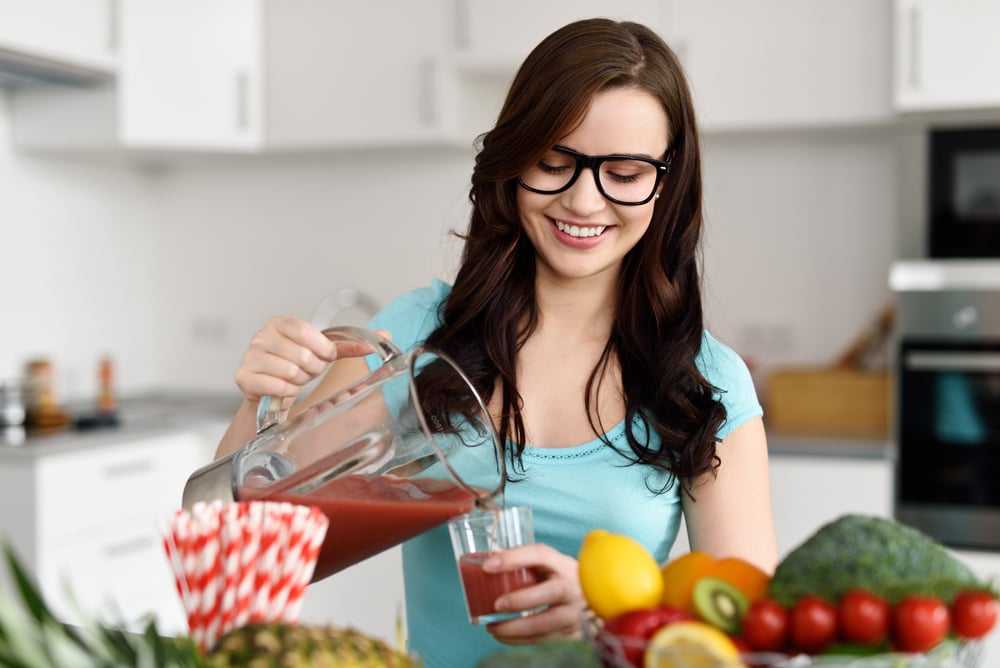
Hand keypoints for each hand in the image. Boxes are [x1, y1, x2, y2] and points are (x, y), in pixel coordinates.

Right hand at [235, 317, 384, 407]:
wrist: (269, 389)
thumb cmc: (296, 365)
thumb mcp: (321, 351)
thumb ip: (351, 344)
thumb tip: (386, 336)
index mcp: (280, 323)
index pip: (303, 329)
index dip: (321, 347)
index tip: (327, 356)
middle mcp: (261, 336)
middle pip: (301, 354)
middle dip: (313, 368)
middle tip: (309, 371)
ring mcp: (250, 356)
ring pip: (290, 371)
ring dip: (300, 381)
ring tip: (296, 379)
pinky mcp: (244, 378)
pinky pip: (275, 386)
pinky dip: (287, 392)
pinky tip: (285, 389)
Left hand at [483, 543, 586, 644]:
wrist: (592, 601)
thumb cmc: (560, 580)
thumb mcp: (548, 566)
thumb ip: (523, 563)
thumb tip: (489, 560)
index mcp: (563, 564)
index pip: (540, 554)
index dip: (513, 558)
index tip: (488, 566)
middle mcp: (573, 586)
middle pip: (552, 592)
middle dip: (521, 600)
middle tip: (497, 605)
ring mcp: (576, 611)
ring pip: (547, 622)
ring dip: (516, 628)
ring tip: (492, 627)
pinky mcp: (573, 633)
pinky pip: (545, 639)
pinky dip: (520, 640)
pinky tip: (502, 636)